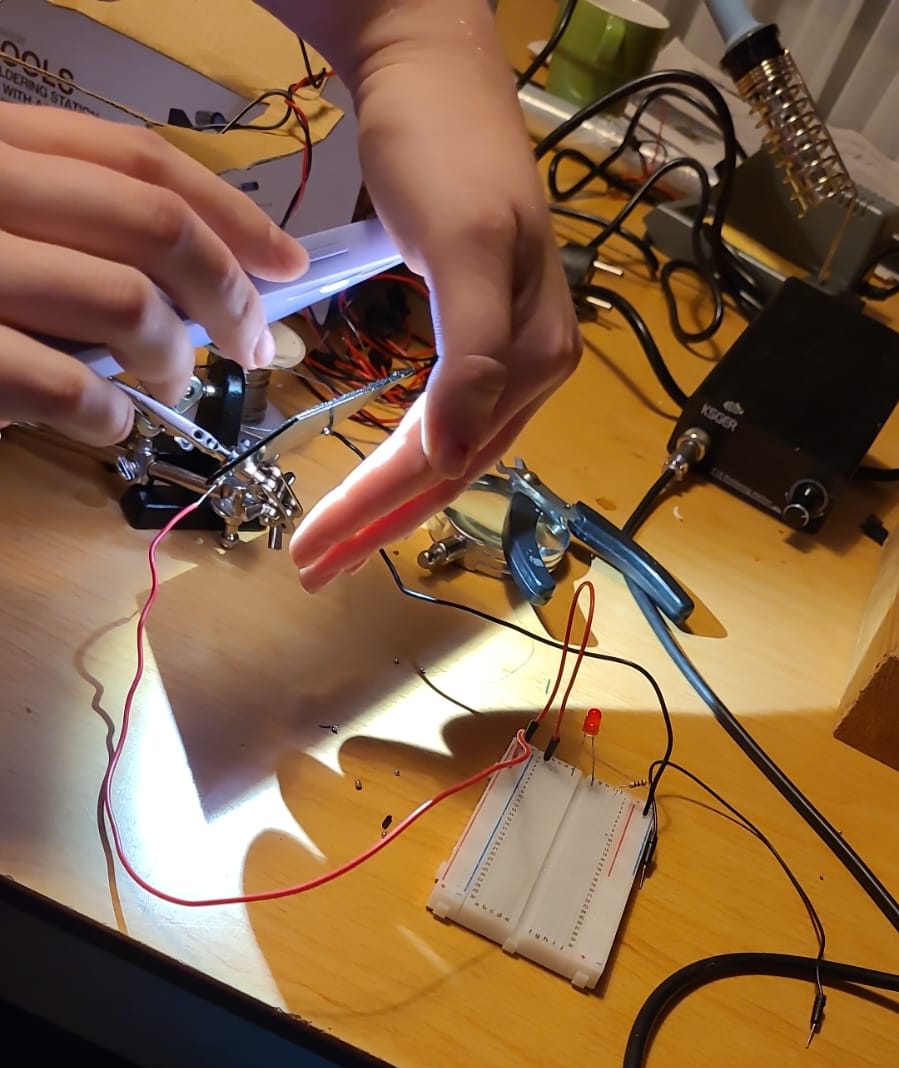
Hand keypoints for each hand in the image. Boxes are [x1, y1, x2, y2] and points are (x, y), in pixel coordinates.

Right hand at [0, 105, 307, 444]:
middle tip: (251, 347)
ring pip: (130, 305)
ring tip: (166, 388)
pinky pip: (72, 387)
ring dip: (173, 362)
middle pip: (158, 226)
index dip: (233, 214)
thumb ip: (85, 233)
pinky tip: (108, 421)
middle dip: (230, 298)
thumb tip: (203, 285)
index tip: (288, 263)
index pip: (142, 160)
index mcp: (5, 146)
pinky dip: (110, 415)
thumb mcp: (9, 225)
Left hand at [266, 0, 580, 589]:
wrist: (430, 65)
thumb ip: (473, 355)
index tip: (317, 550)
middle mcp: (527, 365)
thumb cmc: (444, 147)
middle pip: (447, 470)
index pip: (448, 460)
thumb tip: (456, 458)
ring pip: (443, 452)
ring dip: (386, 501)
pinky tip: (374, 475)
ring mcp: (502, 347)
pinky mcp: (471, 326)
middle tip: (313, 566)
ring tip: (333, 538)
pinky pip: (438, 415)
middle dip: (378, 523)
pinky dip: (400, 455)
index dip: (381, 512)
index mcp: (532, 356)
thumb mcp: (465, 246)